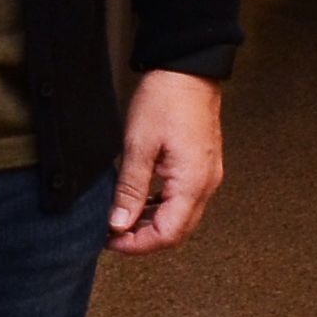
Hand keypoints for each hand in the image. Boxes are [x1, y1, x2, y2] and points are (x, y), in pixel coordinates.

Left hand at [109, 70, 223, 254]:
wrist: (187, 71)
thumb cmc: (165, 101)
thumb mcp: (138, 146)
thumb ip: (130, 190)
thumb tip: (119, 223)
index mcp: (192, 184)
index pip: (167, 234)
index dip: (137, 244)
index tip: (110, 240)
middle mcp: (205, 185)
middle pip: (176, 232)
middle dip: (143, 239)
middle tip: (112, 234)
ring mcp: (206, 177)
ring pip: (180, 218)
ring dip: (151, 225)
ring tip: (120, 219)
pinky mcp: (201, 168)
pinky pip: (183, 200)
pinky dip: (160, 208)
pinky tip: (139, 201)